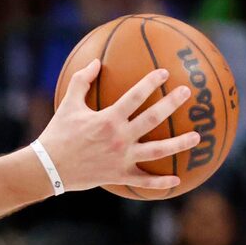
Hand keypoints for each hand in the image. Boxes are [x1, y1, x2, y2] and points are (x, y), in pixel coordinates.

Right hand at [35, 63, 197, 194]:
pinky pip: (144, 180)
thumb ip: (81, 81)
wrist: (48, 168)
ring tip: (197, 137)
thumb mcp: (68, 104)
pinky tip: (177, 180)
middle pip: (153, 118)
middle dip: (172, 103)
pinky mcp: (120, 175)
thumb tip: (96, 62)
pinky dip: (161, 182)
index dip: (151, 82)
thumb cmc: (57, 134)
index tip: (165, 73)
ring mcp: (122, 158)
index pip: (135, 96)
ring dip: (179, 144)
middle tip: (188, 93)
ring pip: (158, 150)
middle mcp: (120, 137)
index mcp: (108, 119)